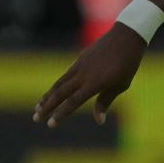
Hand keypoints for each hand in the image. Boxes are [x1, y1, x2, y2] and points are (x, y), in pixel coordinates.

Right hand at [32, 24, 147, 127]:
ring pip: (59, 84)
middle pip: (60, 94)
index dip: (61, 114)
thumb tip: (99, 120)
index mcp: (95, 83)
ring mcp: (79, 66)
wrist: (125, 38)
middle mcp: (83, 75)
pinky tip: (52, 92)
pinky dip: (57, 85)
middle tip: (35, 119)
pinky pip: (65, 76)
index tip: (50, 124)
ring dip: (47, 96)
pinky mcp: (79, 60)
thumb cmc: (127, 65)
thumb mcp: (120, 85)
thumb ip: (105, 101)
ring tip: (38, 107)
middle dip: (46, 107)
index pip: (73, 102)